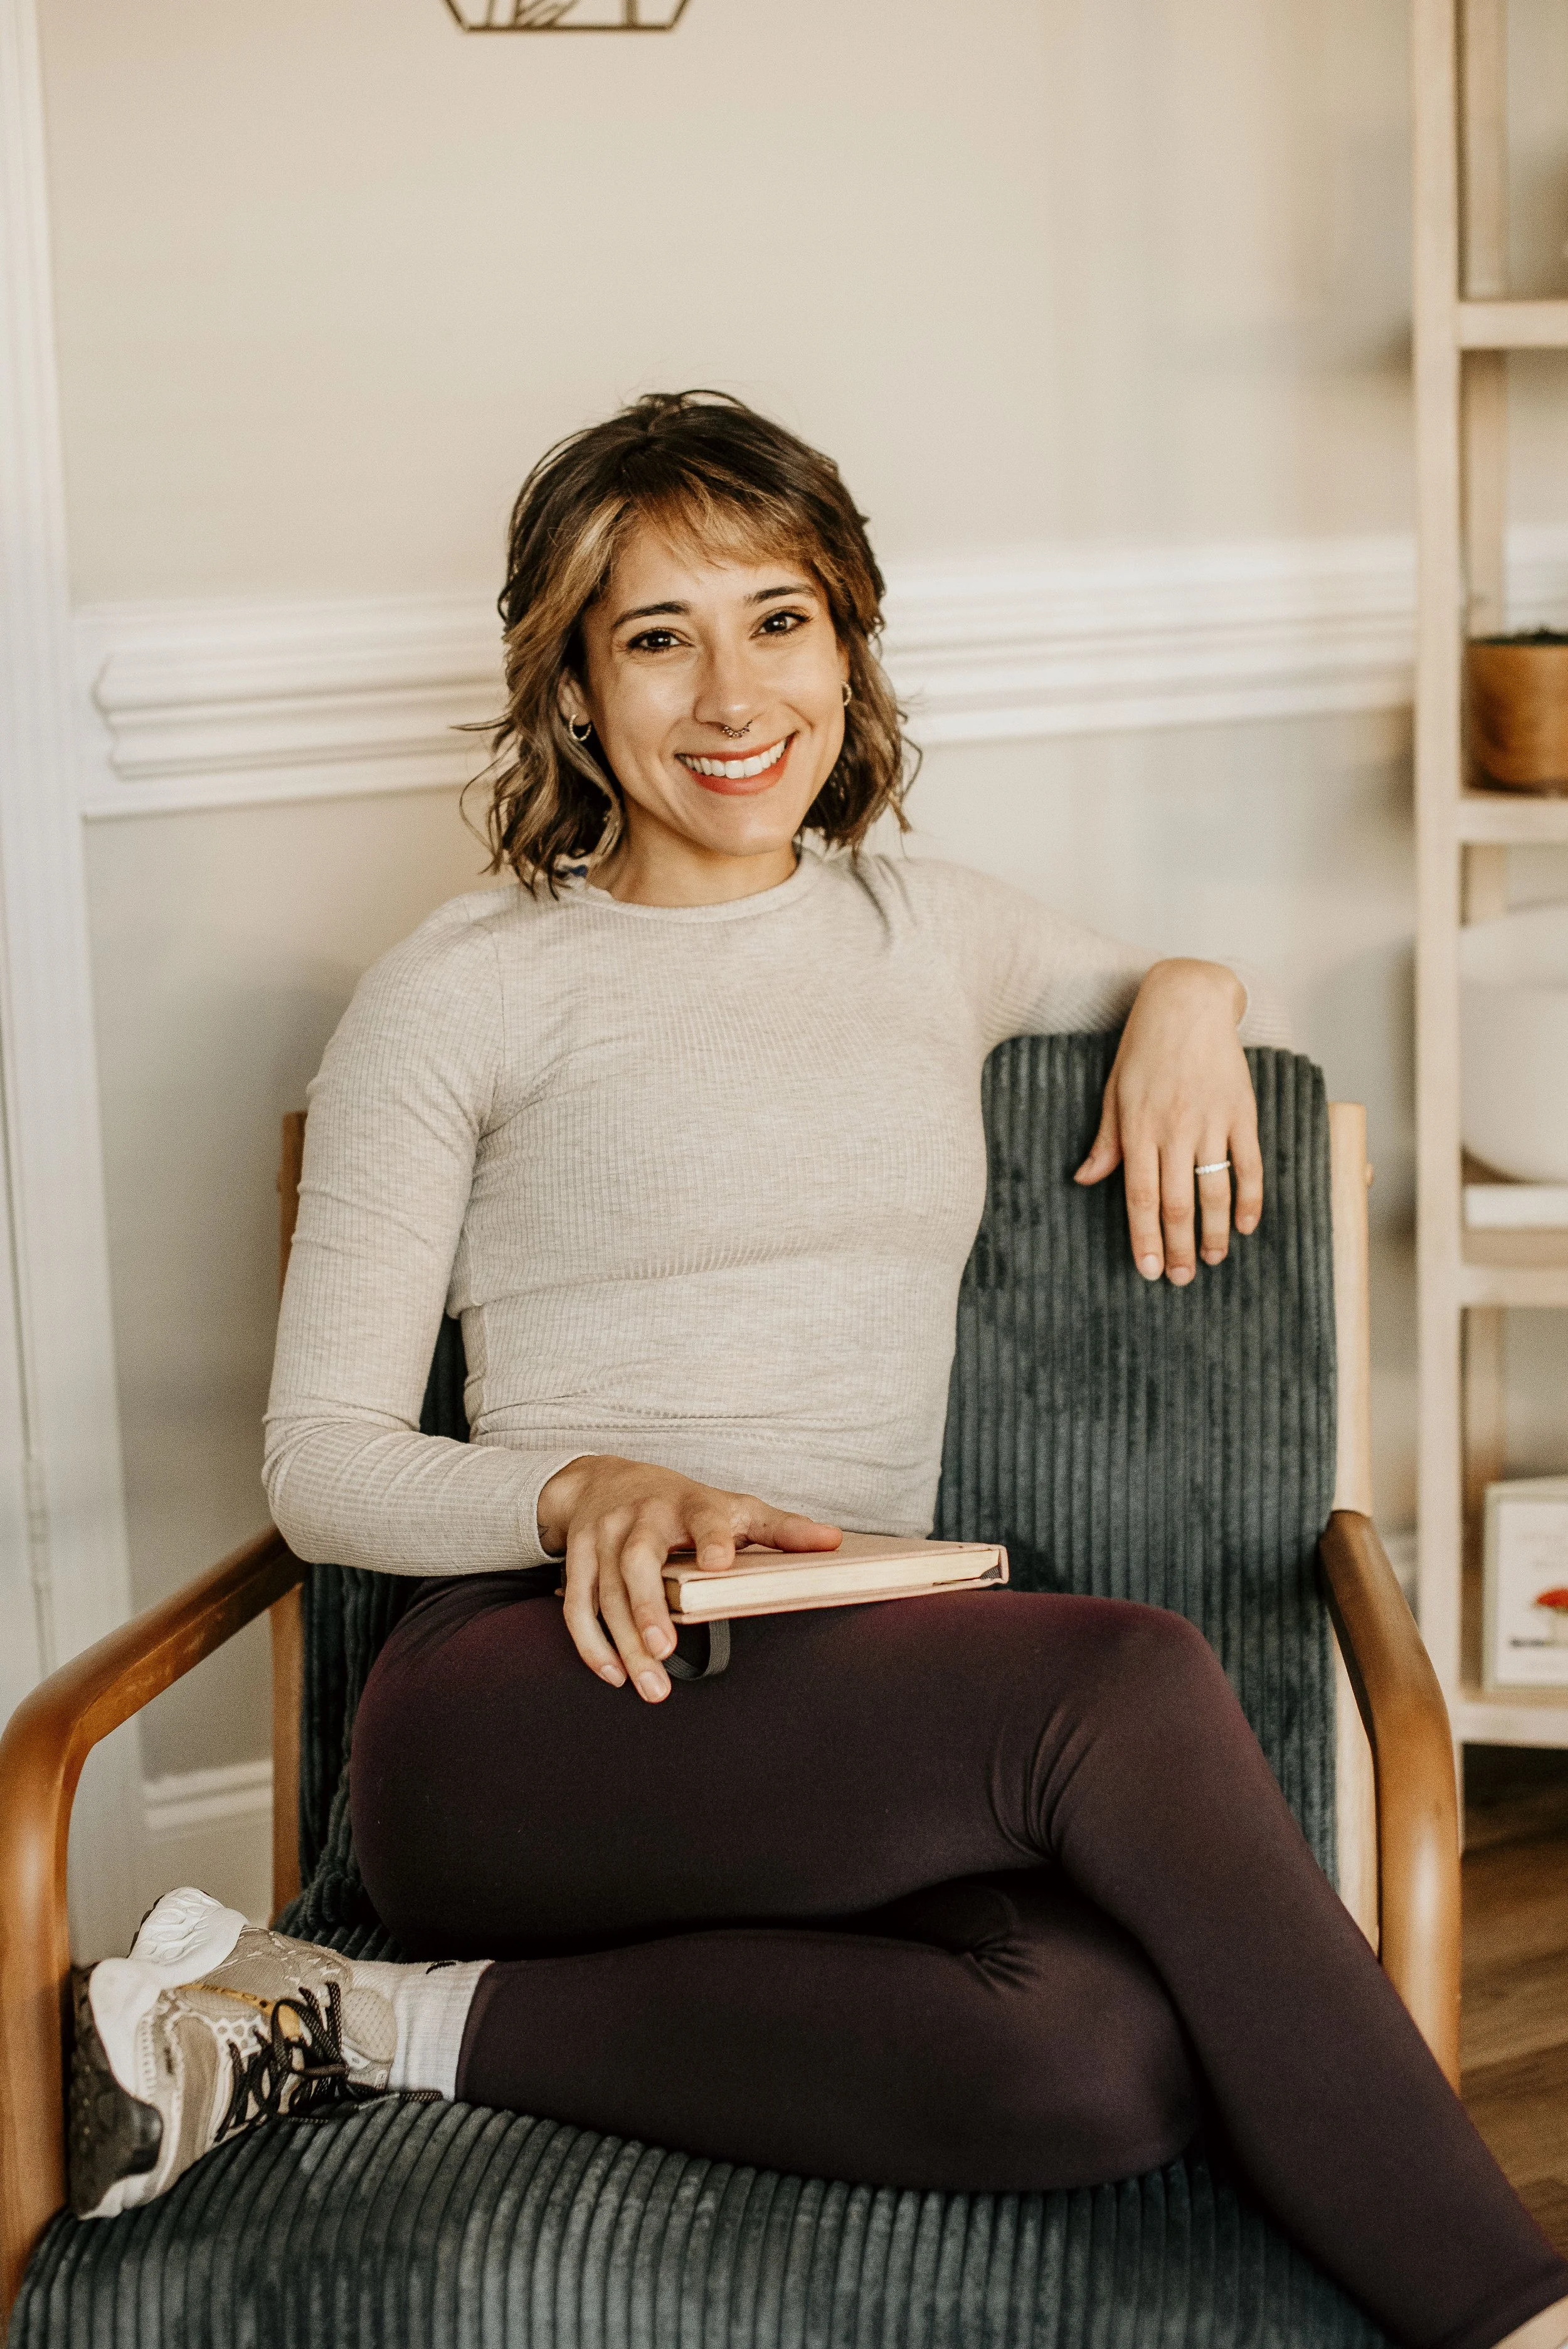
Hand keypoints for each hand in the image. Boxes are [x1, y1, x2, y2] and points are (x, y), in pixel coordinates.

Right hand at [537, 1455, 841, 1700]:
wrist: (603, 1478)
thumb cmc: (682, 1502)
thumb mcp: (734, 1507)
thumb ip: (782, 1528)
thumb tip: (834, 1542)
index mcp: (690, 1503)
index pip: (704, 1518)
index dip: (713, 1537)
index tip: (719, 1562)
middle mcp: (641, 1516)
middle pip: (637, 1560)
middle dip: (648, 1606)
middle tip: (664, 1651)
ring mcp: (603, 1535)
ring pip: (605, 1591)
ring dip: (623, 1641)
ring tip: (649, 1684)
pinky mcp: (576, 1556)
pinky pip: (576, 1603)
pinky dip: (591, 1642)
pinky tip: (613, 1673)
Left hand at [1073, 959, 1262, 1284]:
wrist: (1188, 1001)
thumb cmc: (1144, 1048)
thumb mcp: (1114, 1091)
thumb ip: (1107, 1141)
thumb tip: (1083, 1180)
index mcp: (1139, 1128)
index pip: (1140, 1197)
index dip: (1145, 1238)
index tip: (1148, 1270)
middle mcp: (1176, 1129)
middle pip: (1178, 1203)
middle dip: (1179, 1247)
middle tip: (1179, 1279)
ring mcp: (1213, 1121)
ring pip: (1215, 1190)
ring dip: (1214, 1232)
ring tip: (1211, 1261)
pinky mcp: (1243, 1112)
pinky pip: (1250, 1164)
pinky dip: (1251, 1199)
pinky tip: (1245, 1225)